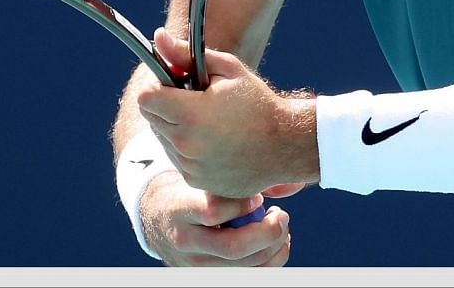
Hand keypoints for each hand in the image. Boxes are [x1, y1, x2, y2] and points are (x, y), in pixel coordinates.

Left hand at [136, 29, 316, 198]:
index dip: (160, 87)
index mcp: (192, 114)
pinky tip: (215, 142)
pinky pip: (178, 160)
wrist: (287, 145)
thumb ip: (188, 55)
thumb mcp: (229, 71)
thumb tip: (158, 37)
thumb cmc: (258, 103)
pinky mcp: (196, 181)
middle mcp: (186, 144)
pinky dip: (189, 150)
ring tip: (210, 124)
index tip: (180, 86)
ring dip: (177, 129)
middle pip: (152, 119)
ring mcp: (190, 166)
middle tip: (198, 102)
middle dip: (168, 107)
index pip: (147, 98)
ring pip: (164, 140)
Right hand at [136, 172, 299, 266]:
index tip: (258, 198)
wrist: (157, 216)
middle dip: (268, 232)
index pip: (213, 211)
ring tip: (280, 227)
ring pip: (242, 267)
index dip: (243, 205)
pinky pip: (246, 276)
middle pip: (232, 247)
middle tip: (281, 215)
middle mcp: (184, 240)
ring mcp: (193, 263)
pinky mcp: (205, 274)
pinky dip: (269, 262)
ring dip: (273, 248)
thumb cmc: (191, 190)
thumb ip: (242, 179)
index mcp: (179, 209)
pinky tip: (276, 243)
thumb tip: (296, 185)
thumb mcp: (204, 177)